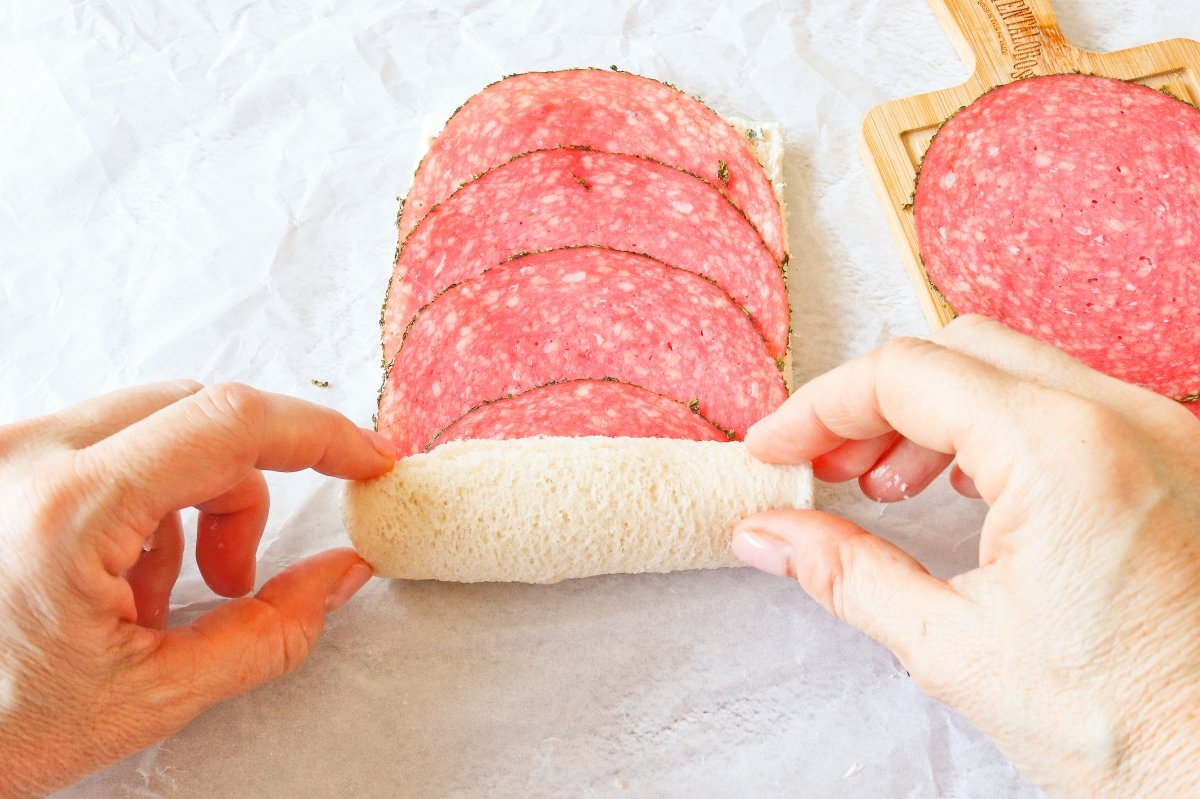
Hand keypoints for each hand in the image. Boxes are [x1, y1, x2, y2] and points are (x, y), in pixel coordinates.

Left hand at [0, 381, 394, 795]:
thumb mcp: (153, 697)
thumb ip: (270, 632)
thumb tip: (344, 573)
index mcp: (68, 510)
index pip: (229, 424)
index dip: (319, 435)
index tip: (367, 461)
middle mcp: (26, 453)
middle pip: (199, 416)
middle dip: (244, 489)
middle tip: (235, 575)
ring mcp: (4, 448)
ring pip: (155, 426)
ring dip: (188, 501)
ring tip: (149, 599)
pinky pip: (105, 442)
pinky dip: (139, 499)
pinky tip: (104, 579)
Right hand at [731, 315, 1199, 797]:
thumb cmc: (1131, 731)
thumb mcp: (955, 651)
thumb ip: (845, 574)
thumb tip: (766, 535)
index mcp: (1062, 454)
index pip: (905, 375)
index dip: (819, 407)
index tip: (776, 449)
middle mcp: (1124, 419)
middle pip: (958, 351)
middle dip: (872, 403)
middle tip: (824, 465)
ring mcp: (1166, 433)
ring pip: (1016, 369)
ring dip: (934, 412)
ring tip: (886, 485)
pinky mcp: (1181, 462)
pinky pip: (1070, 404)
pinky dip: (997, 427)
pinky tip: (968, 490)